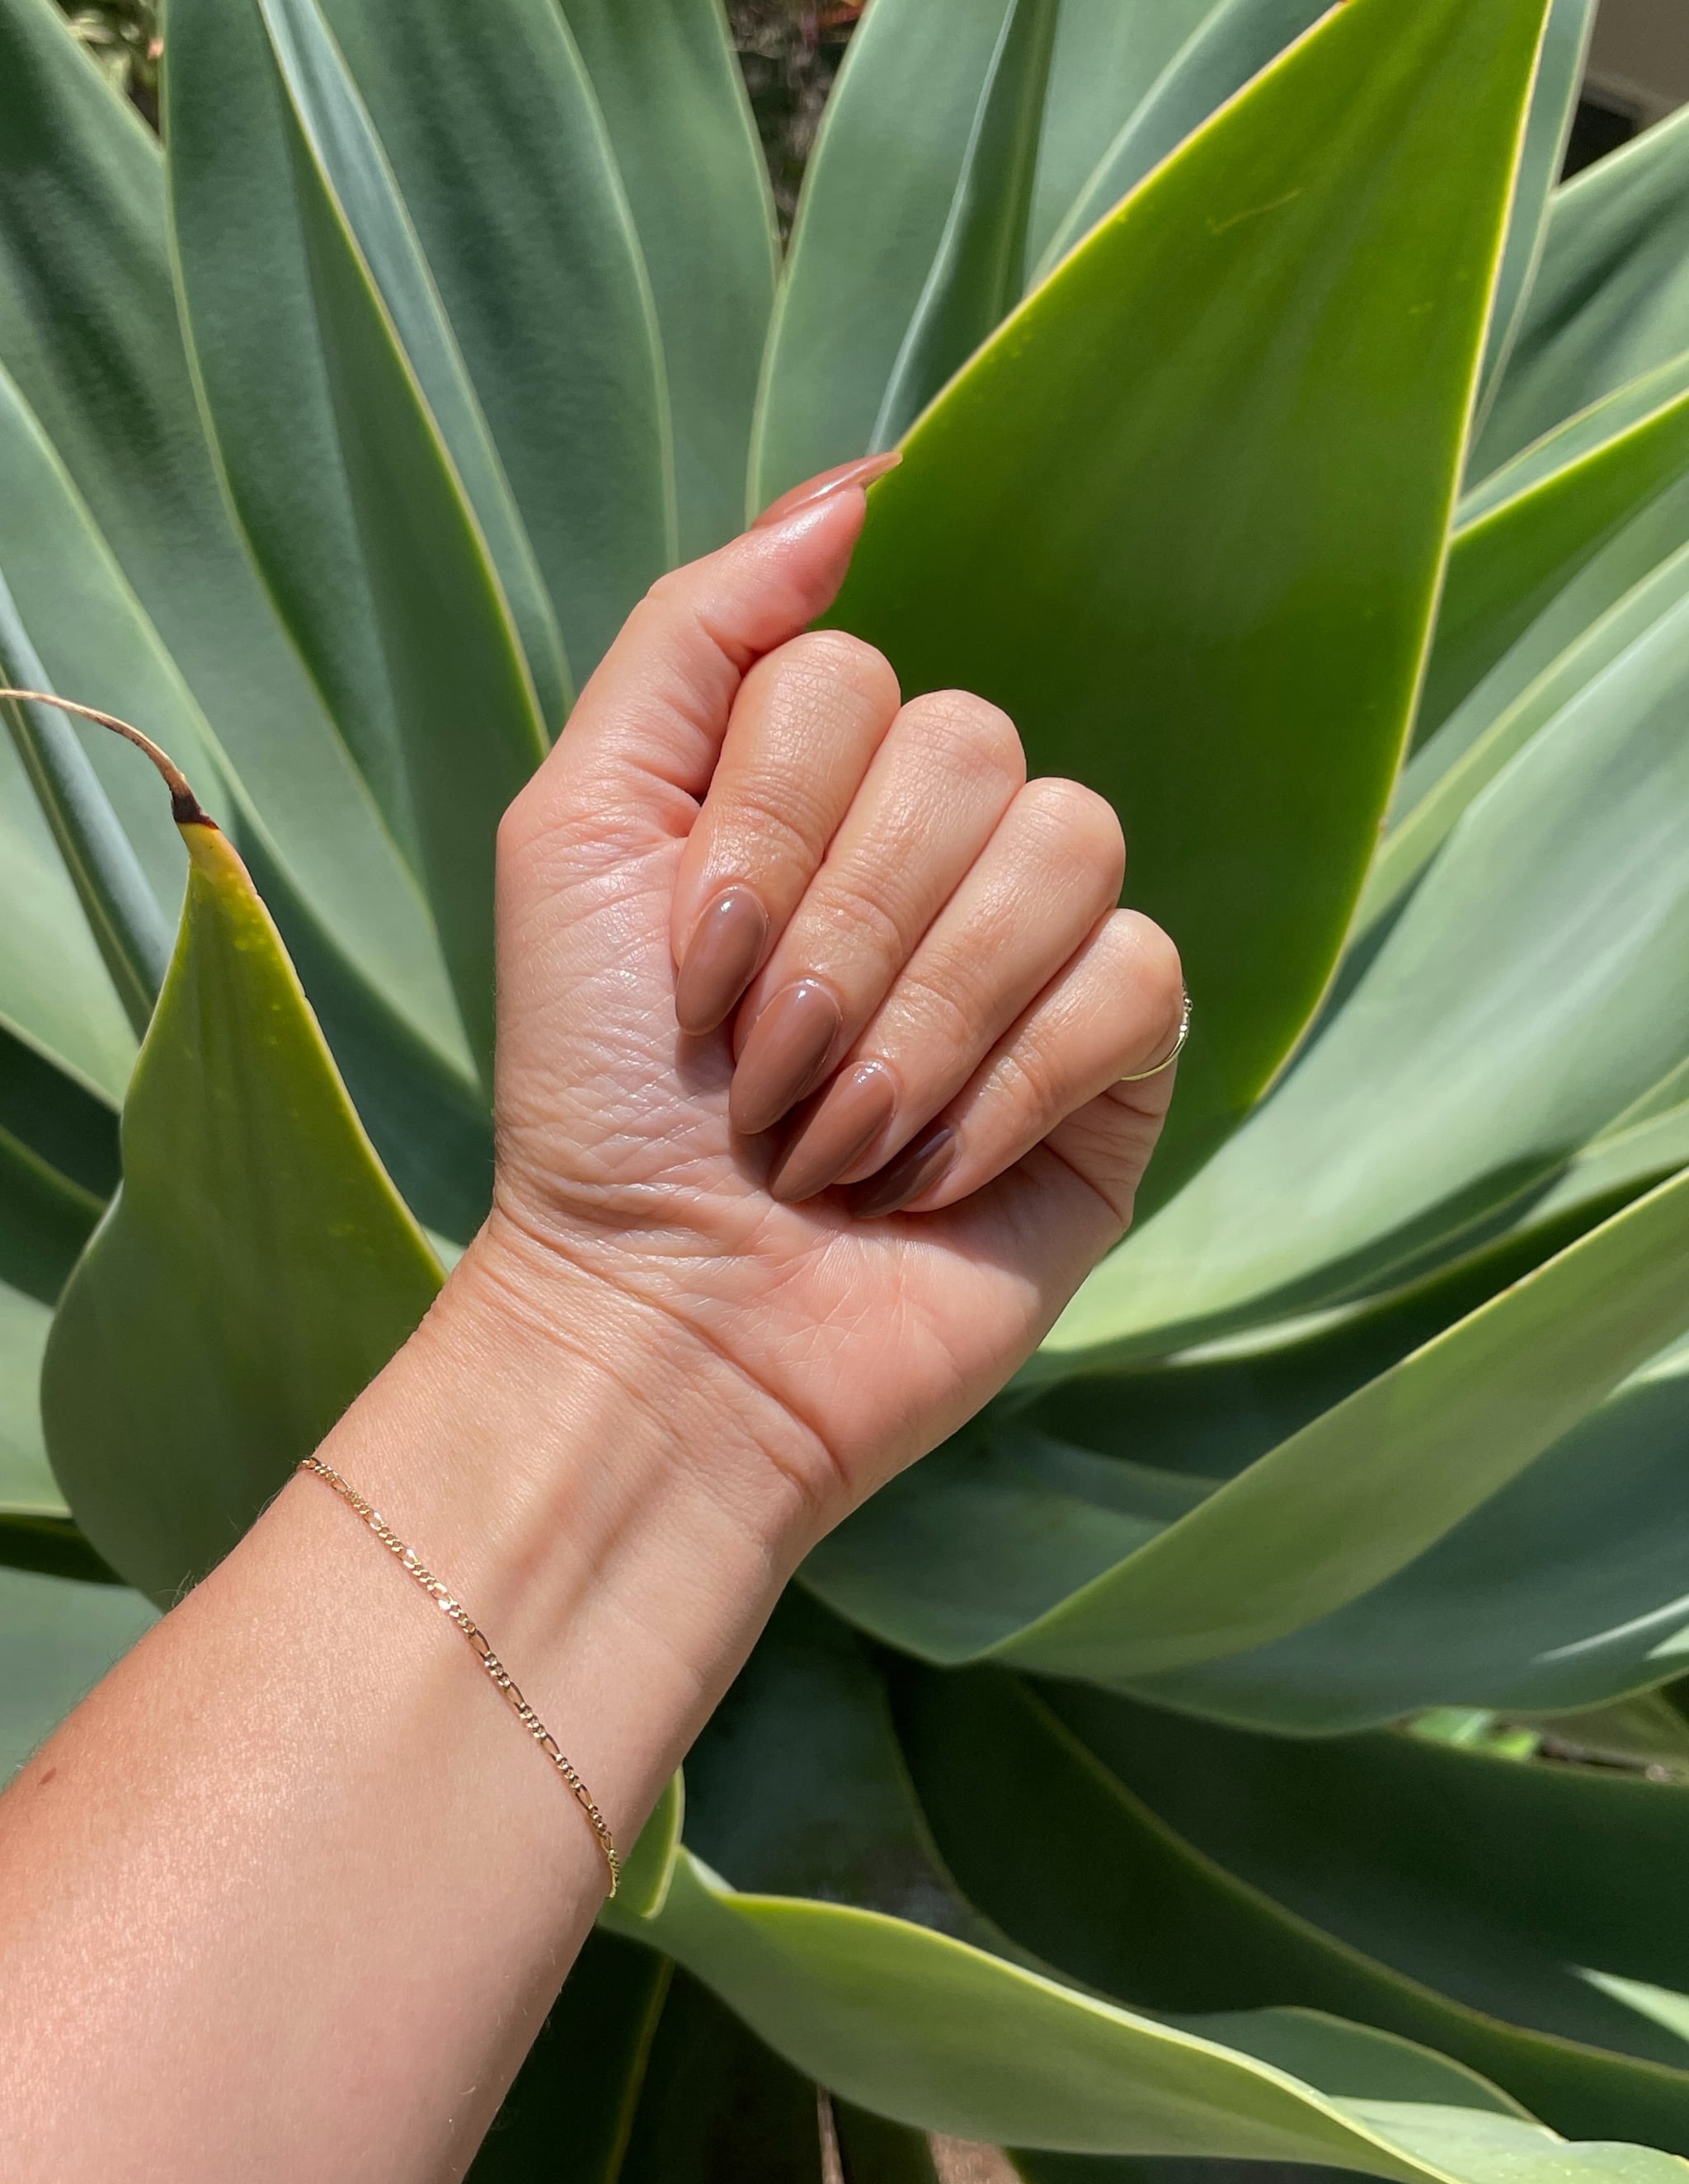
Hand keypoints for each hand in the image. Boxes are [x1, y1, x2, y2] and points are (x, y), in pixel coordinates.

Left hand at [479, 461, 1183, 1536]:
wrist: (672, 1322)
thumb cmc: (599, 1094)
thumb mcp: (576, 831)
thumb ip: (694, 638)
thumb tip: (860, 492)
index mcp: (817, 776)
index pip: (854, 673)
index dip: (766, 828)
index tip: (690, 970)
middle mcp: (940, 837)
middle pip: (972, 749)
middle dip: (839, 940)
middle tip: (764, 1074)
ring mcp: (1040, 945)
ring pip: (1067, 846)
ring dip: (920, 1019)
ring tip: (838, 1137)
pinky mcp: (1119, 1060)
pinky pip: (1133, 979)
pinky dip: (1011, 1086)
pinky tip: (930, 1171)